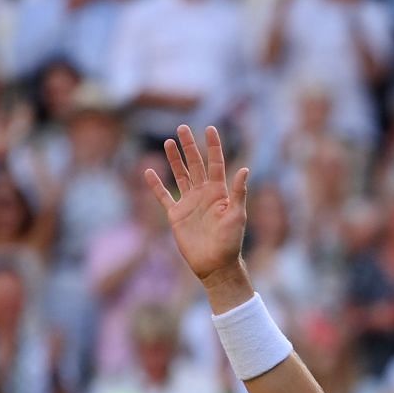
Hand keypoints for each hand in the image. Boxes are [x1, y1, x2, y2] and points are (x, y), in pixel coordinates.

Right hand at [145, 125, 249, 288]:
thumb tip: (245, 169)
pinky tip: (149, 172)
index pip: (216, 163)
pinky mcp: (176, 215)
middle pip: (195, 164)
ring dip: (174, 159)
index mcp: (219, 192)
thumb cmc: (230, 242)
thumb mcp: (237, 216)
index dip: (213, 146)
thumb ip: (238, 192)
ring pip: (180, 175)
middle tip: (182, 127)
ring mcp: (189, 203)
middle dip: (189, 146)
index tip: (210, 128)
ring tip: (168, 142)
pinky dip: (156, 185)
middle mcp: (203, 194)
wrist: (215, 265)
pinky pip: (164, 197)